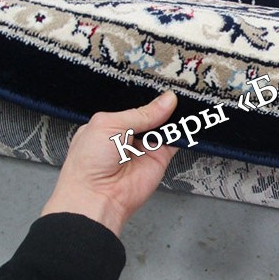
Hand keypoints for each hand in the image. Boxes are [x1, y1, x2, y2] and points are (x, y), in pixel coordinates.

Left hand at [41, 91, 178, 236]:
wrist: (98, 197)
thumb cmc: (89, 162)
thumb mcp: (110, 125)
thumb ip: (141, 113)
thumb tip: (167, 100)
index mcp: (109, 122)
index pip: (132, 103)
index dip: (147, 93)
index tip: (162, 82)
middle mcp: (128, 134)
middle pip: (151, 112)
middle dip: (163, 102)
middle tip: (177, 87)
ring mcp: (145, 145)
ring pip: (165, 124)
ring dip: (175, 115)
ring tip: (185, 99)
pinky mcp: (160, 157)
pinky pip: (175, 140)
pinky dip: (184, 130)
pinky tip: (188, 117)